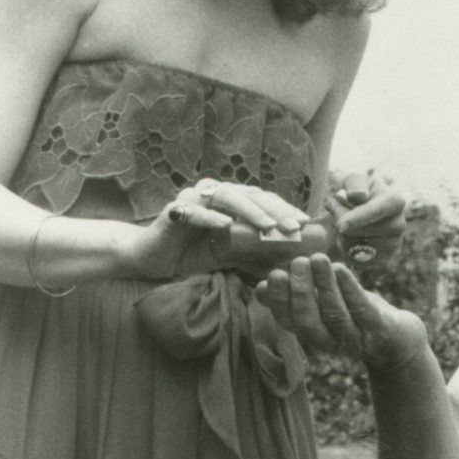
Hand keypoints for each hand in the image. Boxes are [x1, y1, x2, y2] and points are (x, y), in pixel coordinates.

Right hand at [127, 179, 308, 280]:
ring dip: (250, 211)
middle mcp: (214, 192)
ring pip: (227, 197)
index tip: (306, 224)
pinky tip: (226, 226)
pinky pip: (194, 212)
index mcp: (230, 199)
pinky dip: (210, 218)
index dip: (285, 209)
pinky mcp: (174, 210)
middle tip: (295, 227)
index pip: (263, 200)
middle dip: (275, 210)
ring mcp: (194, 197)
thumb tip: (286, 266)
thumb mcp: (229, 257)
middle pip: (250, 195)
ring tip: (269, 227)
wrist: (151, 259)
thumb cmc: (191, 253)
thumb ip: (255, 257)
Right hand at [255, 253, 426, 371]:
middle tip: (296, 263)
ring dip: (324, 286)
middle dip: (301, 292)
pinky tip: (341, 268)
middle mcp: (332, 342)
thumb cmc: (354, 316)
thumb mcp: (323, 308)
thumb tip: (260, 287)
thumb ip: (294, 299)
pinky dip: (350, 289)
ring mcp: (357, 338)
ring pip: (335, 314)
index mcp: (314, 335)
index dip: (279, 301)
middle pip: (310, 322)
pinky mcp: (380, 329)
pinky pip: (362, 309)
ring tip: (316, 259)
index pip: (290, 322)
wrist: (398, 341)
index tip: (272, 275)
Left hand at [328, 171, 405, 268]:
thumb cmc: (358, 194)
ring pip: (357, 247)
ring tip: (344, 224)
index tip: (341, 226)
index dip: (358, 218)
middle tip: (335, 211)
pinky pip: (357, 260)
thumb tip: (359, 196)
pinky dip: (346, 250)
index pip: (376, 211)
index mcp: (395, 201)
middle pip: (362, 232)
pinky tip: (348, 238)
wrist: (361, 214)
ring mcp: (393, 244)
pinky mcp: (383, 260)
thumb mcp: (354, 181)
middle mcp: (399, 224)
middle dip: (341, 223)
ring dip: (341, 236)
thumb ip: (355, 184)